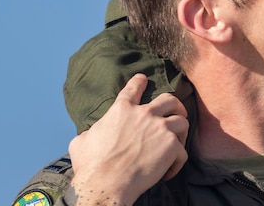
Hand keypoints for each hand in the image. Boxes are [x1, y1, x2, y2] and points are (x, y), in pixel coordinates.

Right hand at [66, 74, 188, 204]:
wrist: (105, 185)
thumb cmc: (90, 166)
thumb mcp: (81, 141)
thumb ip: (93, 131)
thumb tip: (93, 133)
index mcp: (121, 110)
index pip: (133, 89)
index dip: (139, 82)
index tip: (143, 79)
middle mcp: (144, 114)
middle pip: (170, 99)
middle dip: (176, 105)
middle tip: (176, 113)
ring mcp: (160, 128)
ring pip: (182, 121)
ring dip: (181, 132)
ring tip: (177, 143)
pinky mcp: (171, 146)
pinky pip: (182, 151)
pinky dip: (177, 162)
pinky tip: (169, 171)